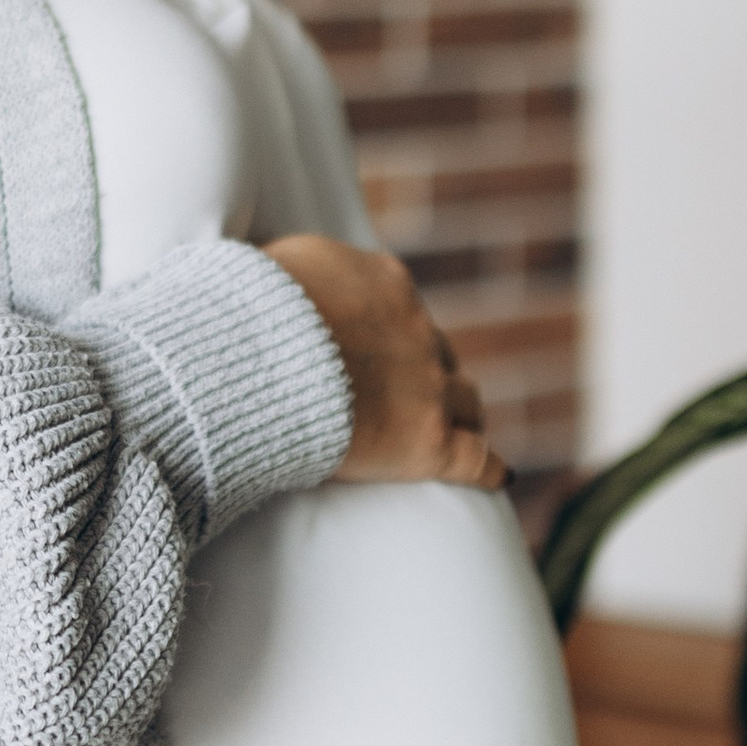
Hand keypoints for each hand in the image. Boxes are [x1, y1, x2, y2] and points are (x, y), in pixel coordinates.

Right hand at [261, 234, 507, 490]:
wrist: (255, 362)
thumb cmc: (247, 315)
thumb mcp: (274, 268)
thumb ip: (299, 278)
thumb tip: (283, 286)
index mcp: (384, 282)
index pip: (403, 309)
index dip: (394, 335)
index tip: (381, 352)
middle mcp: (415, 328)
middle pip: (439, 353)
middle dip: (429, 372)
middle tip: (415, 396)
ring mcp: (427, 386)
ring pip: (466, 399)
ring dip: (461, 412)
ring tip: (459, 431)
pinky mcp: (427, 441)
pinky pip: (476, 458)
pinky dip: (489, 468)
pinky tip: (499, 476)